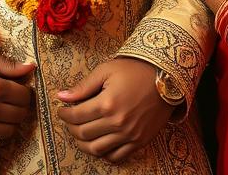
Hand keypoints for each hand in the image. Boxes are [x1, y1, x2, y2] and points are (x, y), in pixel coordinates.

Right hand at [0, 47, 34, 150]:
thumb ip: (9, 65)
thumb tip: (30, 68)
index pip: (24, 97)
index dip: (25, 92)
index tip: (19, 88)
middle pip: (18, 116)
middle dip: (20, 107)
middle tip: (13, 99)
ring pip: (8, 132)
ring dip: (9, 122)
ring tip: (3, 111)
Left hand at [56, 58, 174, 163]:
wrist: (166, 78)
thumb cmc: (135, 70)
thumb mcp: (107, 70)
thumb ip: (84, 86)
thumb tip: (61, 96)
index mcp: (107, 103)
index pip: (76, 116)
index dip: (64, 114)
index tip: (62, 110)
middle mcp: (117, 122)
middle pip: (84, 134)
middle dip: (71, 128)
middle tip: (69, 121)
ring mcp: (129, 135)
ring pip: (97, 150)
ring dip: (83, 144)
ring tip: (80, 135)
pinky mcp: (139, 141)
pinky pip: (116, 157)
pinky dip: (104, 155)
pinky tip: (99, 144)